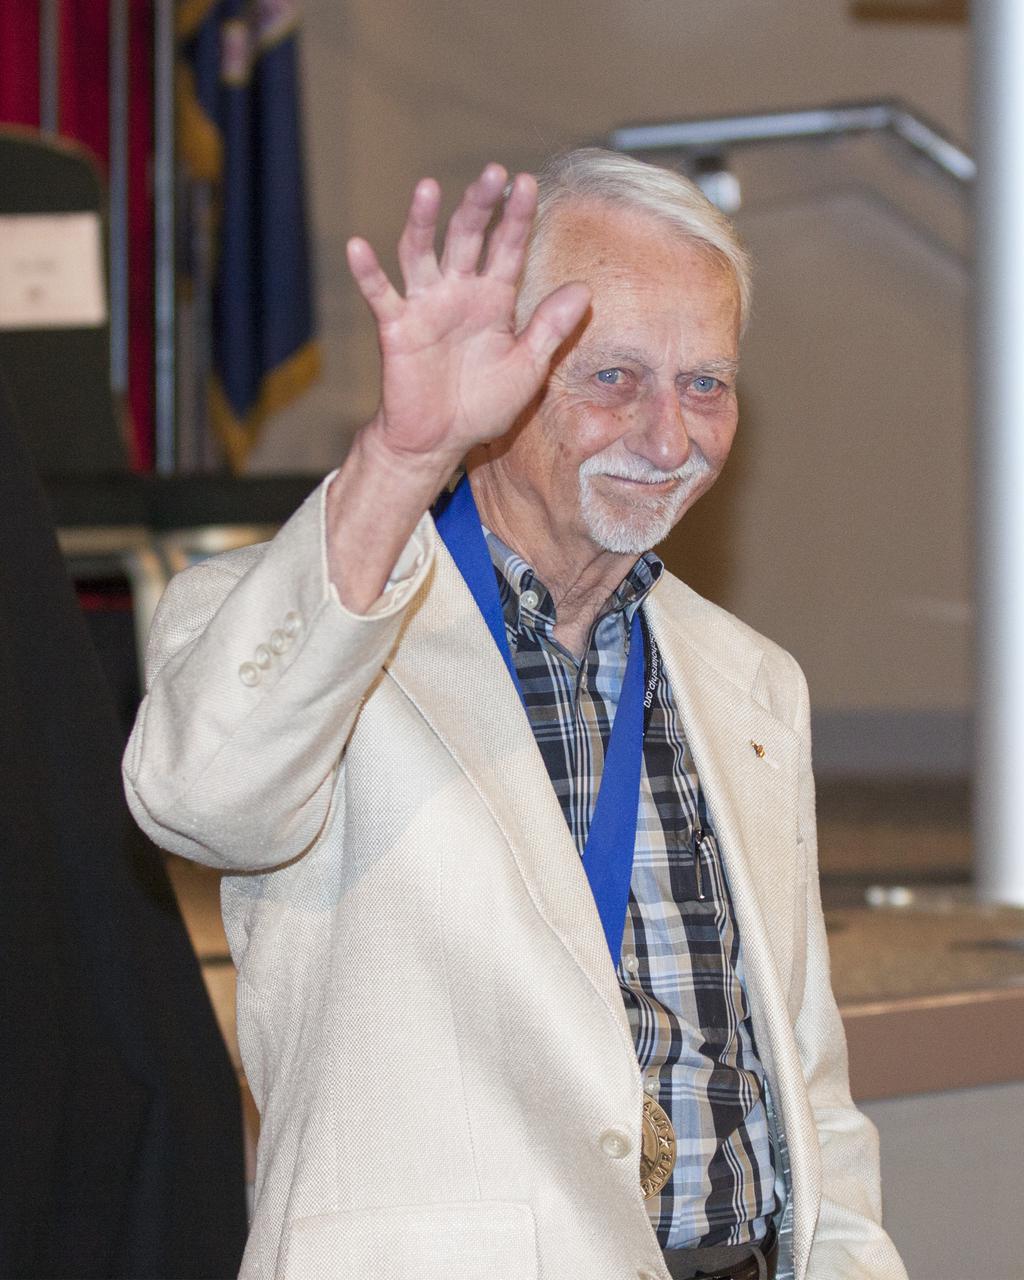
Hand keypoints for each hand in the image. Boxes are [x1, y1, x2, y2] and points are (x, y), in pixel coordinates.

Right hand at [346, 163, 589, 472]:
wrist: (440, 441)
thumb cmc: (483, 405)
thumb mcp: (527, 369)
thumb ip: (551, 329)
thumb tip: (585, 289)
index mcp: (493, 299)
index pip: (507, 248)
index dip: (516, 217)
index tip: (528, 184)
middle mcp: (458, 292)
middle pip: (467, 237)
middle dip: (479, 205)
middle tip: (493, 173)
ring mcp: (425, 306)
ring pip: (421, 252)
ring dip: (421, 221)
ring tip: (427, 188)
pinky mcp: (396, 328)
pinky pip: (380, 295)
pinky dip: (367, 272)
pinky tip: (358, 246)